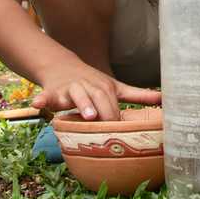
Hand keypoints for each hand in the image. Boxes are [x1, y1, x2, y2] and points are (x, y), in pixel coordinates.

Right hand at [32, 62, 161, 120]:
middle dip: (103, 111)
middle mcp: (88, 87)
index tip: (120, 132)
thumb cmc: (92, 82)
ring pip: (77, 96)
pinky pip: (46, 96)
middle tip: (106, 124)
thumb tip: (162, 98)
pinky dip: (41, 100)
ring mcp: (70, 89)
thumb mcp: (115, 87)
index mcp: (104, 88)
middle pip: (98, 99)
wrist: (62, 66)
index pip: (113, 105)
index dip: (116, 119)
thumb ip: (137, 95)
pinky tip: (37, 105)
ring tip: (88, 115)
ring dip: (82, 104)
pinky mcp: (52, 92)